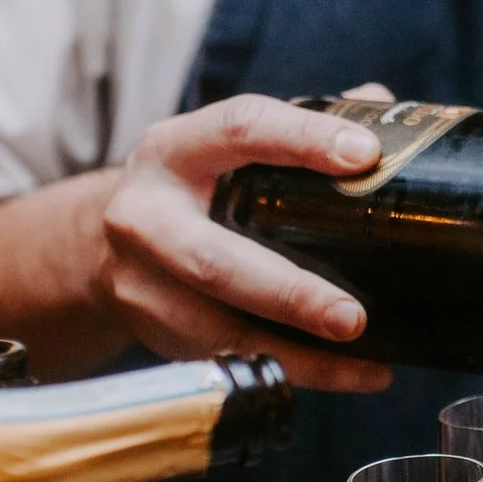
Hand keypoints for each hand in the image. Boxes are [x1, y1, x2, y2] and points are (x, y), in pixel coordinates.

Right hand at [95, 95, 396, 392]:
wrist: (103, 244)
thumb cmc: (195, 188)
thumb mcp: (229, 147)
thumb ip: (302, 125)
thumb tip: (380, 107)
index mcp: (175, 149)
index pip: (240, 128)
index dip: (302, 138)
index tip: (364, 156)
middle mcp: (145, 215)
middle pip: (213, 261)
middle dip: (288, 293)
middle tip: (353, 316)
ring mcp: (142, 282)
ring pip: (218, 329)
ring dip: (297, 354)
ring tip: (367, 359)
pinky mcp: (155, 332)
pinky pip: (228, 361)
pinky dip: (292, 372)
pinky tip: (349, 374)